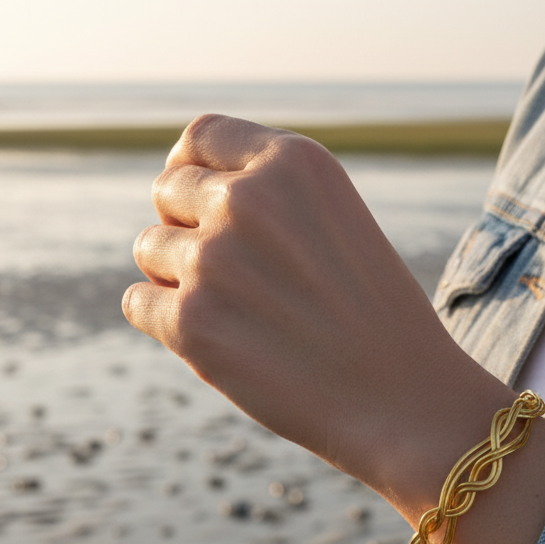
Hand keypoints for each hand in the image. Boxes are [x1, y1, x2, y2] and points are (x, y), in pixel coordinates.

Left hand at [124, 114, 544, 543]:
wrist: (405, 404)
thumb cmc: (376, 321)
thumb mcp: (336, 224)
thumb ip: (268, 196)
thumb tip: (175, 190)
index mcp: (294, 163)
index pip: (201, 138)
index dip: (188, 170)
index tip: (193, 203)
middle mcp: (248, 199)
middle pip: (167, 192)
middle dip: (184, 229)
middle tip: (228, 279)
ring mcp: (213, 260)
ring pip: (148, 251)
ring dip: (176, 281)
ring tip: (239, 318)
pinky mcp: (191, 323)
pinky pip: (138, 304)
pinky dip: (164, 323)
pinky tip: (216, 344)